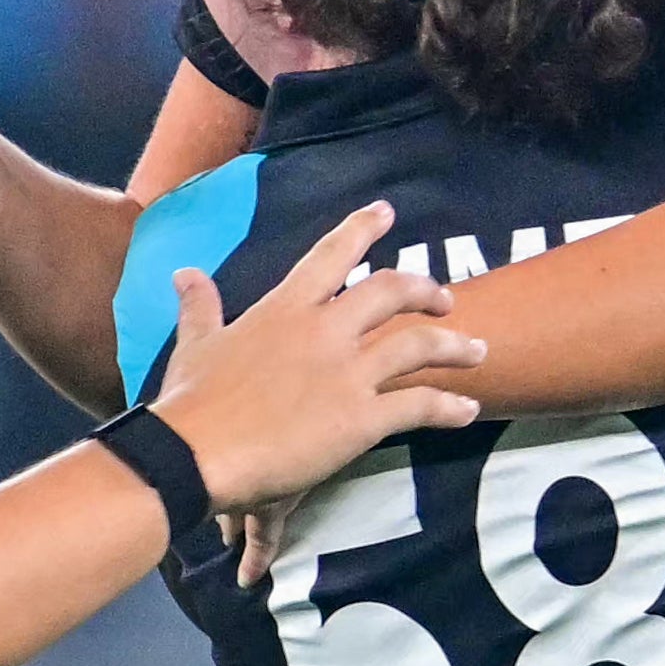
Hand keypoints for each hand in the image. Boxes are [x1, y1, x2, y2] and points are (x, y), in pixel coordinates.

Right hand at [145, 202, 482, 513]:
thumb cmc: (193, 403)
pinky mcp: (362, 419)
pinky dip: (450, 406)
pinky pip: (420, 406)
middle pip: (392, 291)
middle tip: (445, 300)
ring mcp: (347, 373)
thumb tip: (185, 274)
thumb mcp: (197, 345)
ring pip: (419, 345)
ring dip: (456, 346)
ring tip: (478, 351)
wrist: (197, 453)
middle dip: (426, 291)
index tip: (387, 212)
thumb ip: (200, 307)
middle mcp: (324, 330)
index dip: (362, 228)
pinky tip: (468, 410)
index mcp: (286, 308)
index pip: (332, 254)